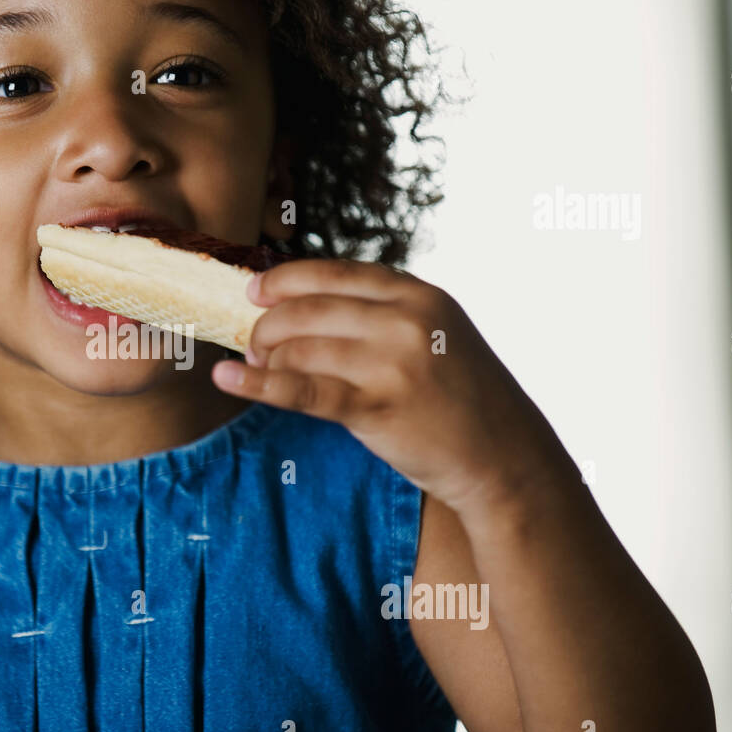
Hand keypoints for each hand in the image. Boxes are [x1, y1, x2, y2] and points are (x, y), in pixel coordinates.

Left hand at [211, 259, 566, 513]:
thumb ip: (386, 314)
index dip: (286, 278)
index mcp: (419, 296)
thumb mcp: (437, 335)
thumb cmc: (463, 398)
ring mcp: (393, 364)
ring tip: (255, 365)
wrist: (505, 457)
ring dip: (265, 356)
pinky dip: (256, 383)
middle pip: (310, 309)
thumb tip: (306, 304)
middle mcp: (407, 321)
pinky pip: (300, 390)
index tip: (254, 289)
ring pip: (301, 347)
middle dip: (269, 324)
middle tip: (251, 340)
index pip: (335, 273)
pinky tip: (225, 379)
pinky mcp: (377, 409)